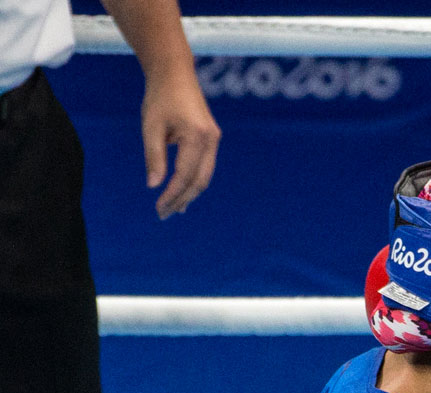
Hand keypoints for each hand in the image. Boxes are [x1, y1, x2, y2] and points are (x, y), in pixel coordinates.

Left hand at [141, 72, 219, 218]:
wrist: (175, 73)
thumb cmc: (160, 97)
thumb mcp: (151, 127)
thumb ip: (154, 157)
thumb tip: (154, 186)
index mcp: (197, 136)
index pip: (185, 174)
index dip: (172, 194)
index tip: (159, 208)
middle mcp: (211, 140)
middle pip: (200, 180)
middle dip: (182, 199)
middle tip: (164, 215)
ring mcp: (214, 140)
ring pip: (205, 176)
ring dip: (190, 193)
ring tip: (174, 209)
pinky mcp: (211, 139)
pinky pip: (205, 166)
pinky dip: (194, 181)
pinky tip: (183, 191)